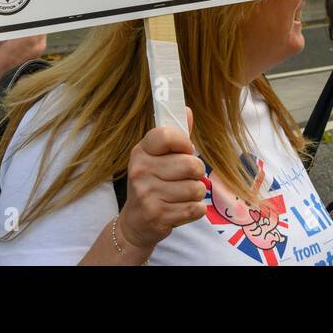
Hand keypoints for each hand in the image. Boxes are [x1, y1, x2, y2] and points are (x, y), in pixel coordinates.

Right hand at [115, 108, 205, 252]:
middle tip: (187, 177)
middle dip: (197, 173)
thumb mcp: (158, 157)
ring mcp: (147, 194)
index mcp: (141, 151)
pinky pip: (196, 208)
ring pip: (196, 188)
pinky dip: (195, 209)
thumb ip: (176, 136)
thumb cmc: (152, 183)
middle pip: (191, 165)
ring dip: (196, 193)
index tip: (186, 150)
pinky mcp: (157, 216)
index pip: (168, 135)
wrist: (135, 222)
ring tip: (182, 194)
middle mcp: (140, 171)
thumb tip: (188, 110)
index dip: (185, 143)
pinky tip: (181, 208)